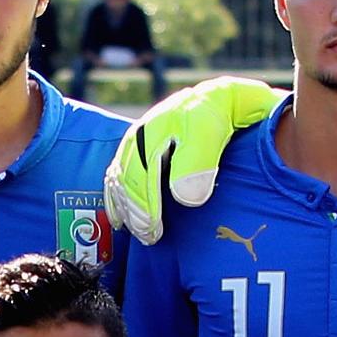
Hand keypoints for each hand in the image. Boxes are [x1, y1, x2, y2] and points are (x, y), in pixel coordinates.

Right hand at [103, 75, 279, 244]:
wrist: (218, 99)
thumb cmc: (217, 118)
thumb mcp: (210, 136)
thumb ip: (197, 164)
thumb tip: (183, 198)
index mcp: (154, 129)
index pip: (143, 175)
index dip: (147, 207)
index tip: (154, 232)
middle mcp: (139, 133)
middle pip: (130, 180)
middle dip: (136, 212)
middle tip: (147, 237)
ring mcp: (136, 139)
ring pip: (121, 179)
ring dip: (127, 208)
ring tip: (137, 232)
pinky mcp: (135, 145)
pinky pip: (118, 174)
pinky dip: (117, 197)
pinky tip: (120, 216)